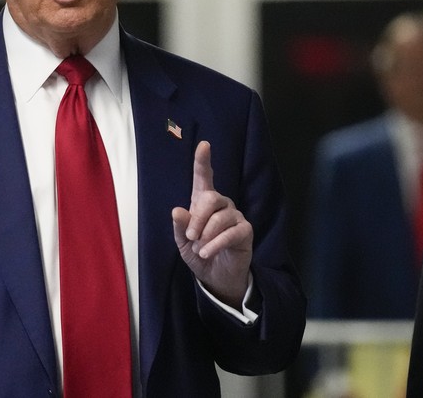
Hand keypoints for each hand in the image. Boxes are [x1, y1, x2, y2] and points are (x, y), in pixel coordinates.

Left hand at [171, 141, 252, 307]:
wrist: (216, 276)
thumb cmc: (198, 252)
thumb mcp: (182, 242)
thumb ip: (180, 226)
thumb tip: (177, 210)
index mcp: (202, 201)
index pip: (204, 177)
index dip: (203, 161)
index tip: (204, 145)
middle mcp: (221, 204)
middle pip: (210, 198)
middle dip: (197, 218)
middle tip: (191, 237)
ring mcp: (235, 216)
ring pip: (220, 218)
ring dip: (206, 235)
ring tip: (200, 249)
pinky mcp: (245, 230)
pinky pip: (231, 233)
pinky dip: (215, 244)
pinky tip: (207, 252)